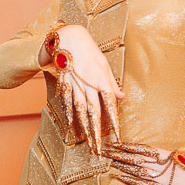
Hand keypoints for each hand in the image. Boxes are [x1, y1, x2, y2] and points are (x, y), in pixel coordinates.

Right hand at [43, 25, 122, 154]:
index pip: (110, 105)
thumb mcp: (104, 64)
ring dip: (83, 126)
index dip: (114, 122)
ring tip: (86, 141)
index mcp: (101, 79)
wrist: (68, 36)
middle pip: (94, 111)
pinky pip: (66, 100)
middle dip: (96, 131)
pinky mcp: (63, 81)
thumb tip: (121, 98)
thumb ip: (111, 82)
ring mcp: (74, 83)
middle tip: (98, 148)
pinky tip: (70, 124)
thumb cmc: (88, 49)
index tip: (117, 137)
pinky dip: (67, 112)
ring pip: (79, 109)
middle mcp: (88, 83)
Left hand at [106, 142, 184, 184]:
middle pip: (133, 157)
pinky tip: (115, 176)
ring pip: (133, 169)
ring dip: (118, 165)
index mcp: (167, 154)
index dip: (127, 146)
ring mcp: (158, 177)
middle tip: (103, 150)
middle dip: (117, 154)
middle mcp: (159, 164)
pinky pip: (138, 183)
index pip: (142, 148)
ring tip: (106, 161)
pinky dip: (125, 179)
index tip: (116, 143)